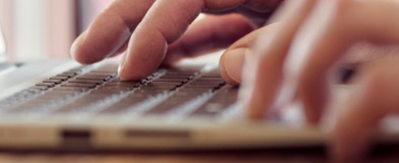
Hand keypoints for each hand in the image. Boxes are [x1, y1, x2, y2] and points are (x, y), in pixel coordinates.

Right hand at [70, 0, 282, 81]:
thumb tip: (227, 67)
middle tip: (83, 53)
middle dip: (122, 20)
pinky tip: (160, 66)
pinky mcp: (261, 8)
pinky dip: (183, 44)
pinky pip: (212, 24)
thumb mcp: (316, 17)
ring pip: (183, 10)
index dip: (151, 30)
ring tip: (115, 65)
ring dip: (147, 36)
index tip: (129, 69)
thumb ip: (272, 46)